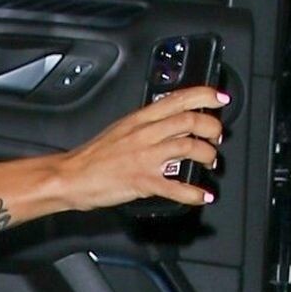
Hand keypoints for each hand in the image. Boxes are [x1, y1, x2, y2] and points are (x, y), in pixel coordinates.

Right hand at [54, 85, 227, 210]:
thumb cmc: (92, 157)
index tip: (220, 98)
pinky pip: (176, 187)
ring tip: (210, 163)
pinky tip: (202, 196)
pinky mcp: (142, 182)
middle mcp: (145, 134)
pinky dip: (194, 193)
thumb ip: (145, 126)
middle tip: (217, 138)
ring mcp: (145, 157)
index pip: (178, 98)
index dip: (205, 96)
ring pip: (189, 148)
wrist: (70, 177)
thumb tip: (168, 125)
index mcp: (140, 119)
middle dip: (212, 128)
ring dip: (208, 155)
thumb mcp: (121, 130)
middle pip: (190, 121)